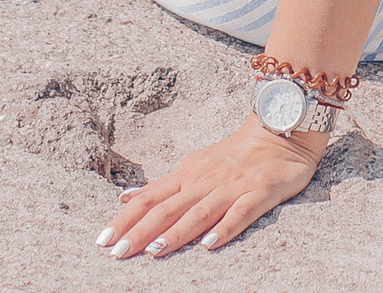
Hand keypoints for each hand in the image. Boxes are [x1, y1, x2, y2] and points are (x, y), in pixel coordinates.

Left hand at [101, 115, 325, 257]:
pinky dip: (225, 228)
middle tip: (117, 253)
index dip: (125, 219)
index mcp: (186, 175)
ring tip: (155, 251)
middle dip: (141, 231)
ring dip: (176, 232)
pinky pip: (241, 213)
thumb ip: (160, 187)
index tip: (102, 240)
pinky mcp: (259, 193)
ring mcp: (231, 188)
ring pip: (199, 212)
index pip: (149, 199)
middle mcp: (204, 182)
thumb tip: (125, 199)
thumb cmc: (234, 155)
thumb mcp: (192, 165)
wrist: (280, 130)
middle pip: (167, 208)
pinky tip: (210, 244)